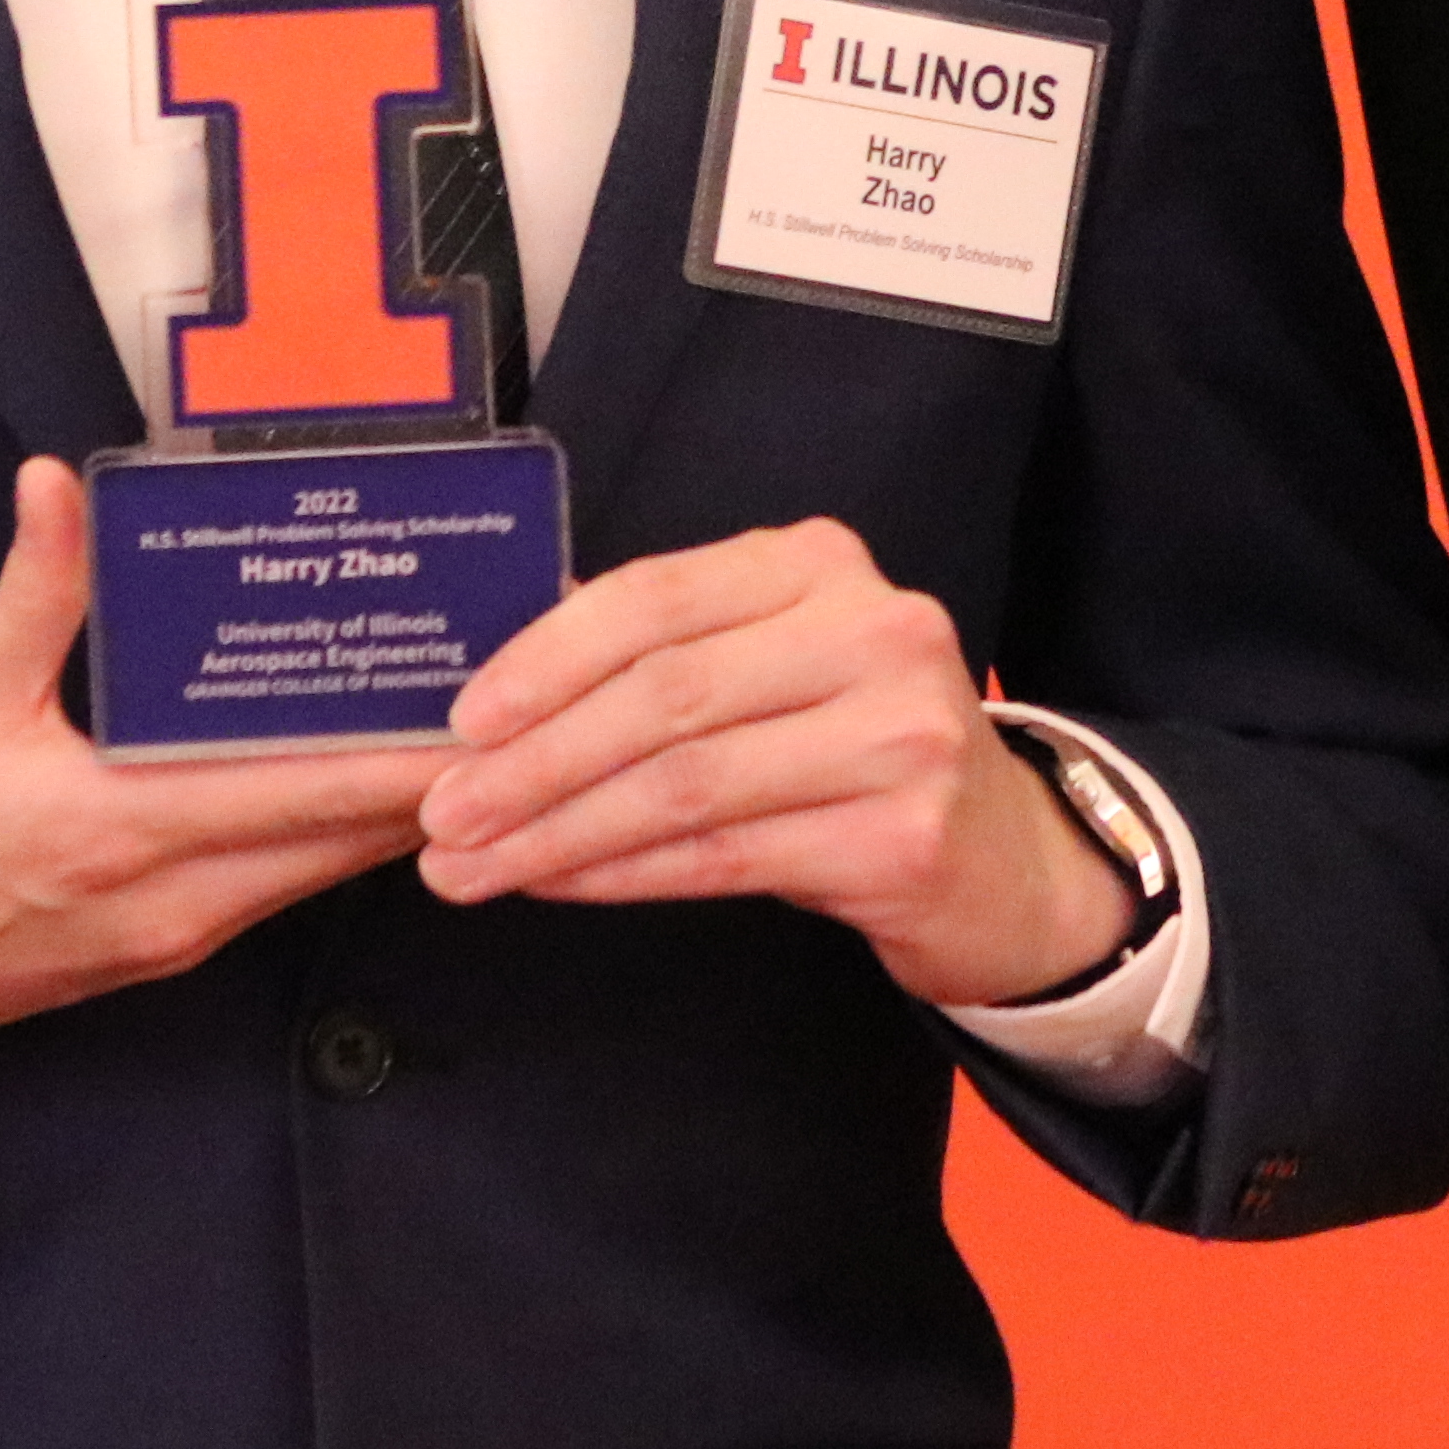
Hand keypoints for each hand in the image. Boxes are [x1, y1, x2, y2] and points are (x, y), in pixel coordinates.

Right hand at [0, 459, 451, 1091]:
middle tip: (508, 696)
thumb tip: (63, 485)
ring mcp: (167, 935)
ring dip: (384, 808)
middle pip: (341, 841)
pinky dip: (325, 836)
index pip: (305, 795)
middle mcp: (166, 900)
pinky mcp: (156, 949)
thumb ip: (33, 593)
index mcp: (118, 830)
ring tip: (458, 722)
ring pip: (313, 870)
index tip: (491, 713)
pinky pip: (272, 890)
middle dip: (431, 774)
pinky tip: (359, 781)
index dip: (410, 759)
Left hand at [414, 516, 1129, 1009]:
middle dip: (532, 761)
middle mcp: (875, 629)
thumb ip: (665, 662)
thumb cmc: (853, 752)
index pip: (656, 598)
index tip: (459, 721)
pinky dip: (622, 874)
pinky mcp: (904, 835)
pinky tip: (559, 883)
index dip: (544, 658)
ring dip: (557, 831)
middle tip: (442, 815)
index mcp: (821, 565)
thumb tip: (489, 703)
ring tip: (472, 868)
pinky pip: (723, 856)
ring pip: (684, 784)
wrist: (1006, 856)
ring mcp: (901, 732)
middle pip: (663, 694)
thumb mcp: (774, 669)